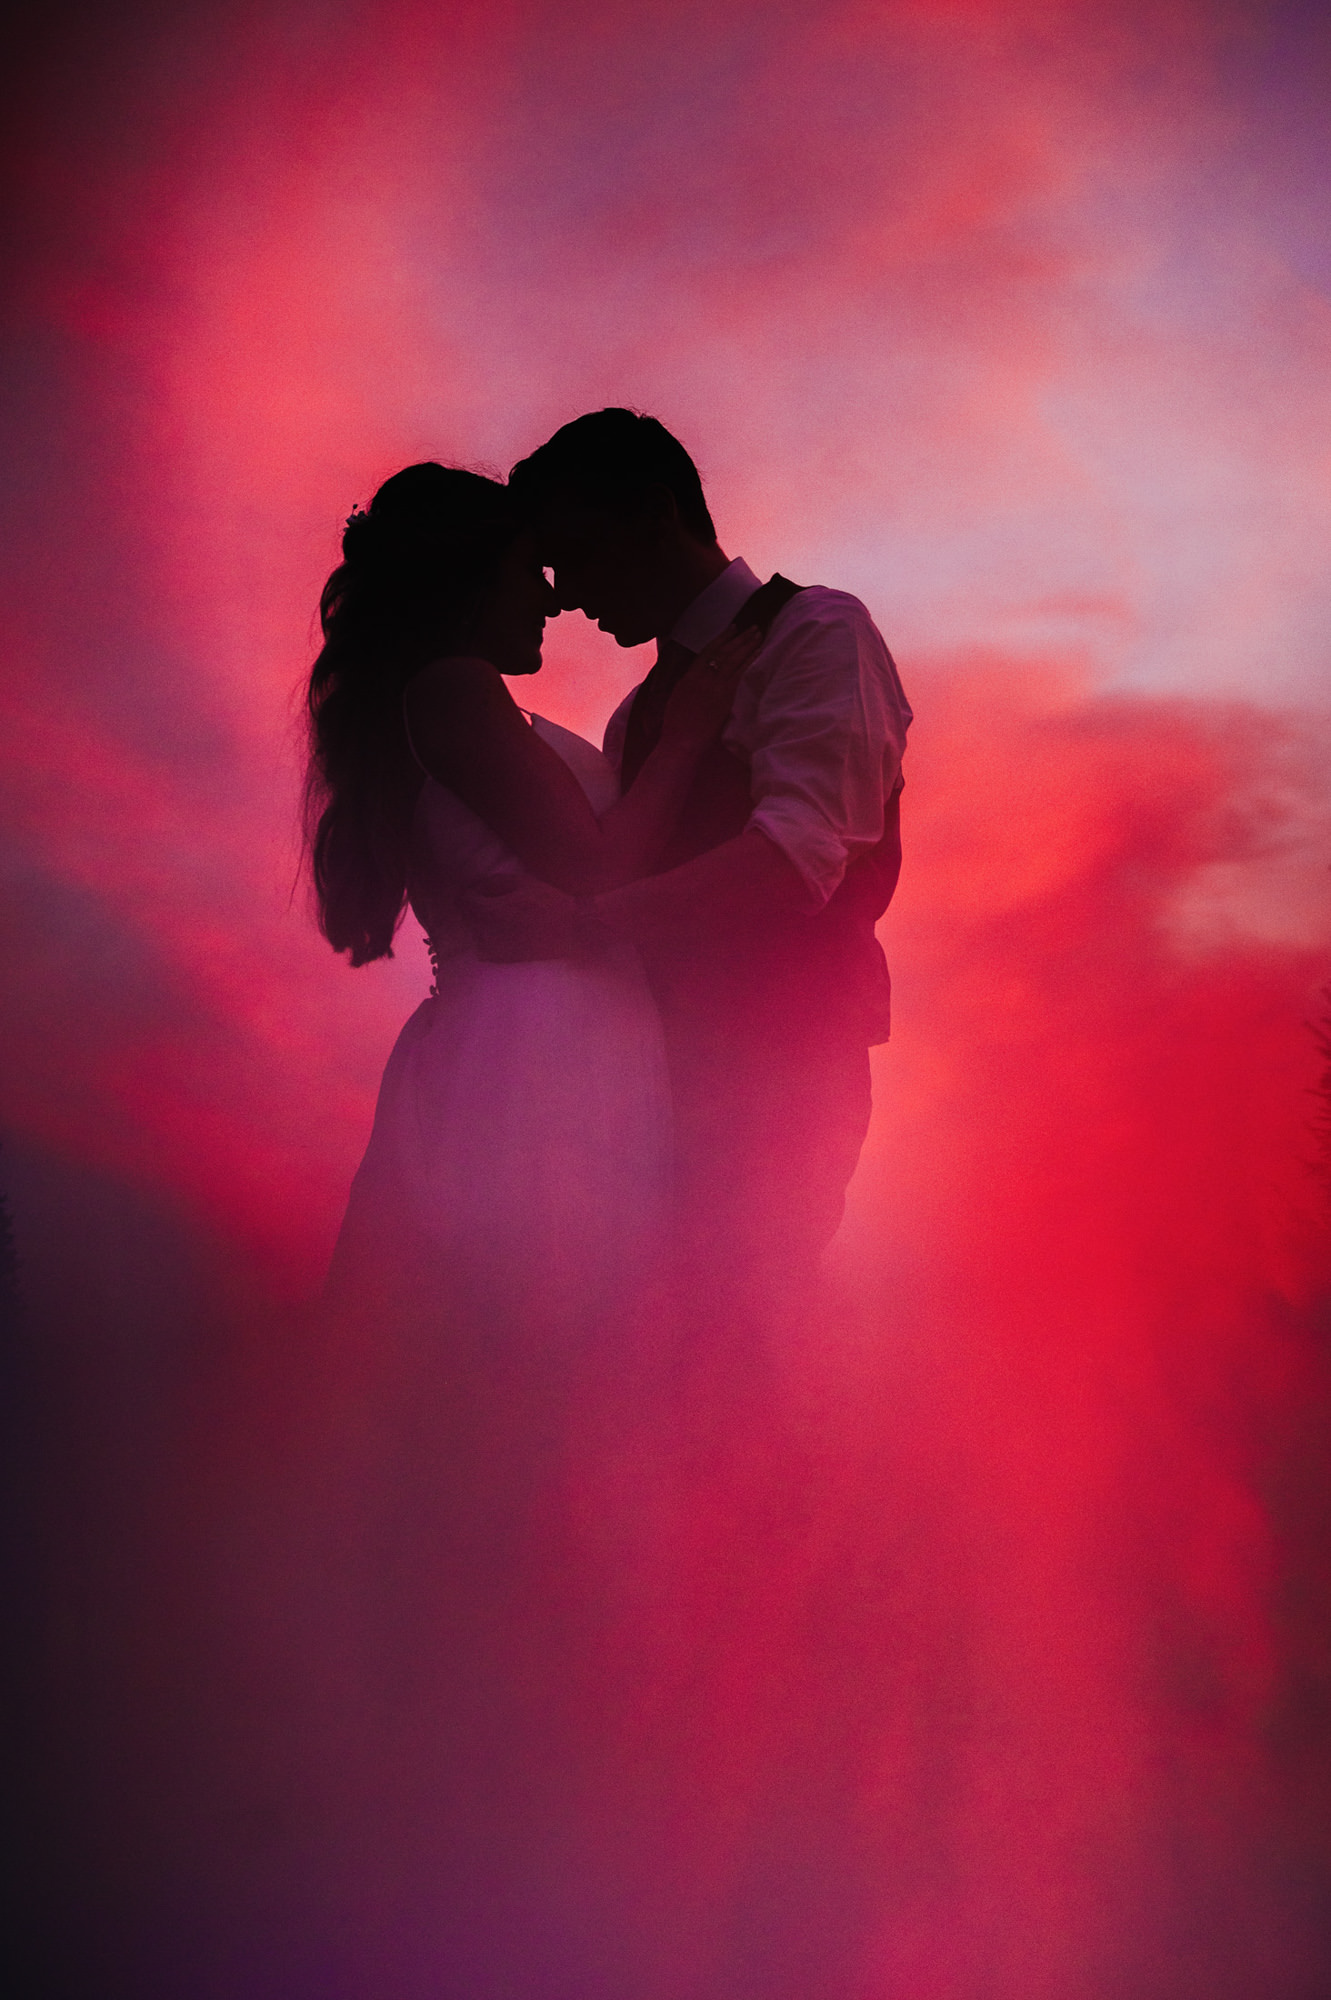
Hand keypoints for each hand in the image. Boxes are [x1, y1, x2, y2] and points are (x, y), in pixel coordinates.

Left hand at [462, 873, 579, 960]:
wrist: (571, 933)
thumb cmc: (548, 903)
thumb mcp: (520, 882)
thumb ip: (493, 883)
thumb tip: (478, 887)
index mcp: (488, 913)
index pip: (463, 900)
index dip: (473, 891)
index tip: (486, 889)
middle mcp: (485, 934)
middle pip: (468, 915)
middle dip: (480, 906)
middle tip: (502, 900)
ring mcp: (492, 949)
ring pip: (475, 930)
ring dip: (485, 921)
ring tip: (509, 916)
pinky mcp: (501, 959)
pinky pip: (485, 945)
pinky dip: (493, 936)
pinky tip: (512, 930)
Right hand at [660, 622, 762, 747]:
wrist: (681, 741)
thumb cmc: (677, 726)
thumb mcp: (677, 700)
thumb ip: (688, 685)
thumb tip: (697, 677)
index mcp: (688, 677)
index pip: (707, 651)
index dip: (721, 638)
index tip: (732, 629)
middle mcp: (701, 677)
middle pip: (723, 651)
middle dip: (739, 638)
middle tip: (752, 627)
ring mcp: (714, 685)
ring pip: (733, 658)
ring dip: (747, 644)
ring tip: (758, 633)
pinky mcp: (725, 695)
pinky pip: (740, 672)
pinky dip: (750, 659)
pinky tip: (758, 651)